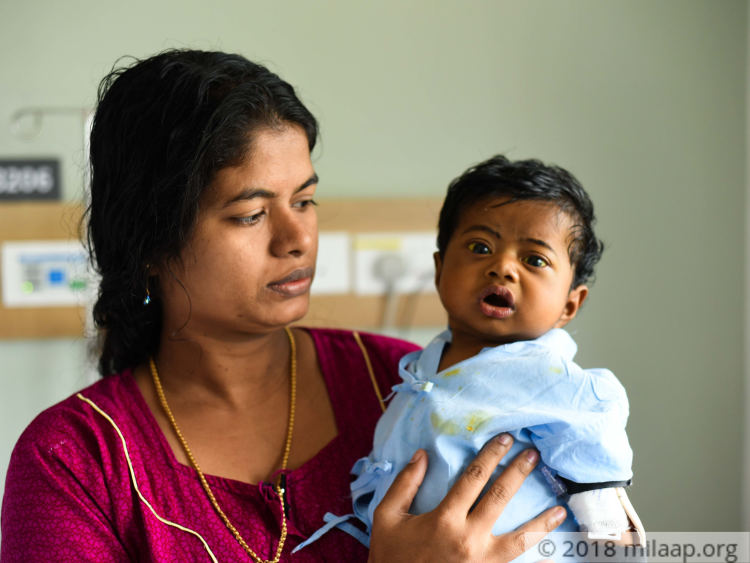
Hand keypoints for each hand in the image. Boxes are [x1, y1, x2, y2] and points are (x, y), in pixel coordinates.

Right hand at [367, 433, 565, 562]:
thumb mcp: (387, 517)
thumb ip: (405, 484)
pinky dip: (535, 558)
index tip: (505, 439)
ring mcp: (481, 561)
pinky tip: (550, 553)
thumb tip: (422, 455)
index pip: (474, 478)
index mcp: (444, 519)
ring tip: (559, 508)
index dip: (491, 455)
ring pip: (519, 538)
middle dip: (518, 473)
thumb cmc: (390, 556)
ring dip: (541, 522)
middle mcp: (468, 538)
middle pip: (500, 498)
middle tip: (533, 455)